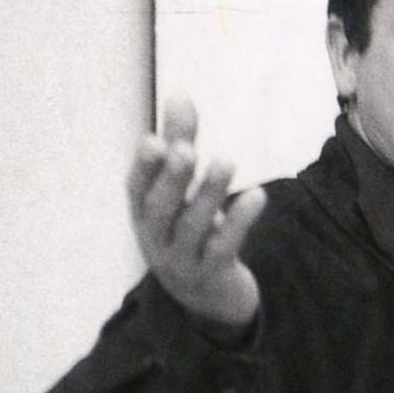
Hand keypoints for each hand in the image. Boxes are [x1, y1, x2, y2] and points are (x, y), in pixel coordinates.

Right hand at [126, 95, 266, 335]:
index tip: (154, 141)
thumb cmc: (189, 228)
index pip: (136, 189)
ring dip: (209, 194)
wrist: (207, 297)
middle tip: (187, 151)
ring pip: (191, 229)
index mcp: (144, 213)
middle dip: (172, 179)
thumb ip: (179, 141)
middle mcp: (156, 238)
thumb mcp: (181, 189)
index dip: (144, 166)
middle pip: (158, 210)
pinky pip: (223, 249)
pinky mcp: (212, 275)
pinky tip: (257, 196)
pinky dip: (238, 223)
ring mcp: (182, 261)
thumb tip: (180, 95)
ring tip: (227, 162)